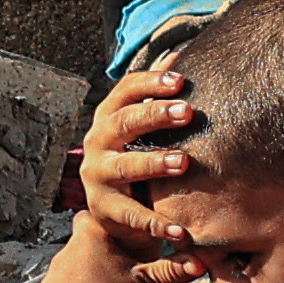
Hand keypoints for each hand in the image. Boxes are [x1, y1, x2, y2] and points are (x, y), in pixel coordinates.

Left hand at [33, 164, 200, 282]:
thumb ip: (174, 270)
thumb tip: (200, 262)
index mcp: (90, 237)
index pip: (91, 217)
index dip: (104, 227)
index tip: (118, 239)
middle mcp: (65, 252)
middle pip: (80, 246)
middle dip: (96, 256)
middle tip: (117, 273)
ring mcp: (50, 278)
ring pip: (68, 273)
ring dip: (83, 282)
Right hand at [67, 65, 201, 222]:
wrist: (116, 215)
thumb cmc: (136, 159)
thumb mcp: (142, 128)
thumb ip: (156, 95)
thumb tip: (178, 53)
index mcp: (108, 118)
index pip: (124, 91)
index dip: (150, 83)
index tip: (181, 80)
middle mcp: (97, 143)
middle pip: (123, 122)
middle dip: (154, 115)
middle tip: (187, 111)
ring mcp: (97, 176)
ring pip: (123, 165)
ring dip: (153, 162)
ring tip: (183, 161)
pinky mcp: (105, 209)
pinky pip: (132, 216)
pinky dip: (155, 222)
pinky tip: (180, 228)